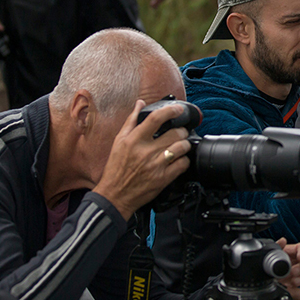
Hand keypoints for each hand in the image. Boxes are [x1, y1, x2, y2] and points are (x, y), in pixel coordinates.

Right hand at [92, 100, 192, 220]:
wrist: (114, 196)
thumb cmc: (116, 168)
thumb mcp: (119, 142)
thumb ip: (131, 121)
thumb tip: (140, 104)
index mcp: (134, 140)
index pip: (156, 118)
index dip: (171, 111)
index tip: (178, 109)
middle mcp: (145, 152)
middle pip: (175, 133)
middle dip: (182, 131)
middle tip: (180, 133)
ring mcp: (155, 166)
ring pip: (182, 148)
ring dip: (185, 145)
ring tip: (181, 146)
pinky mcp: (163, 179)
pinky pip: (182, 165)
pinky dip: (184, 161)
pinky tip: (178, 160)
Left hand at [275, 238, 299, 299]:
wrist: (264, 280)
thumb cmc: (270, 264)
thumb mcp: (272, 254)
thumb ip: (278, 246)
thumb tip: (282, 240)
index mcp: (295, 253)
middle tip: (293, 271)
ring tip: (293, 281)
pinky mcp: (296, 290)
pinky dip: (296, 292)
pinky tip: (289, 290)